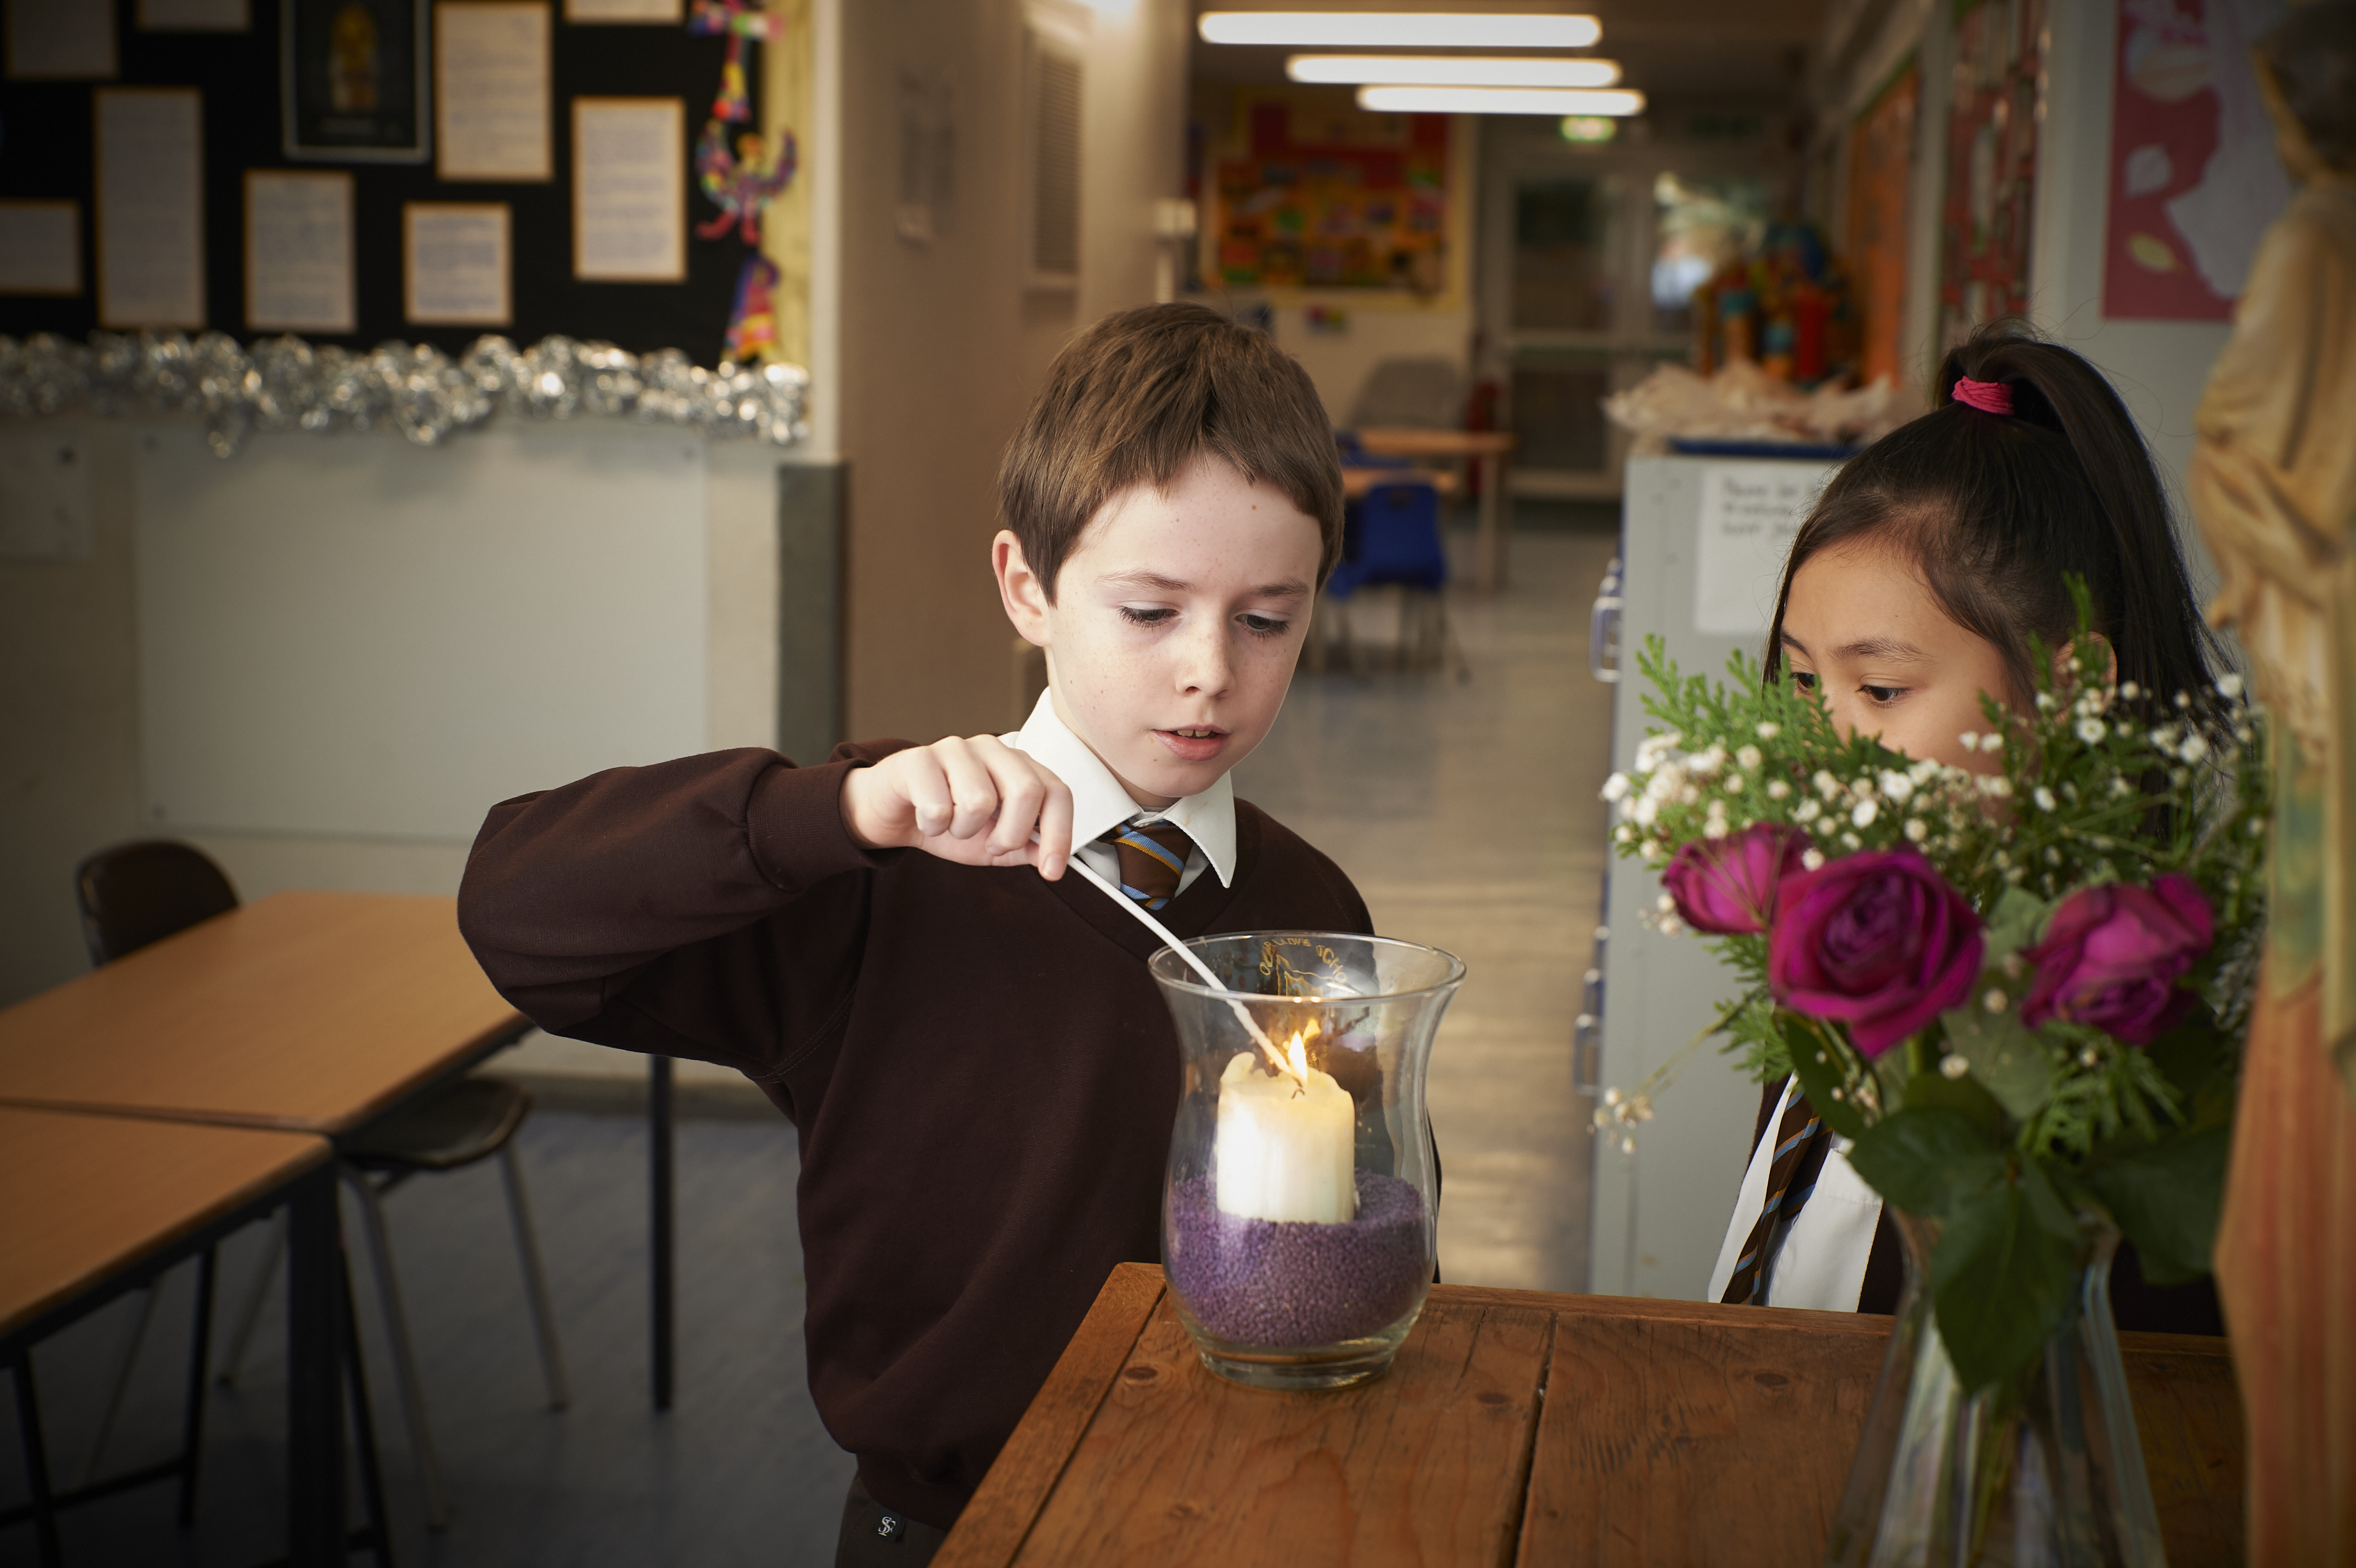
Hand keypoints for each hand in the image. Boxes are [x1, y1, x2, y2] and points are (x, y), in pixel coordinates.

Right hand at [840, 736, 1073, 877]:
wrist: (893, 812)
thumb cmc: (948, 821)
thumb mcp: (993, 842)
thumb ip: (1026, 847)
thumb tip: (1051, 856)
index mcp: (1018, 766)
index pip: (1057, 792)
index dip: (1060, 835)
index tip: (1051, 872)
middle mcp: (992, 749)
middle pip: (1027, 790)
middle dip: (1012, 834)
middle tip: (991, 846)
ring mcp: (955, 749)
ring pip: (980, 801)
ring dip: (965, 830)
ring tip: (952, 826)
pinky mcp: (919, 758)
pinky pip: (937, 806)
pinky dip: (933, 827)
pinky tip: (927, 820)